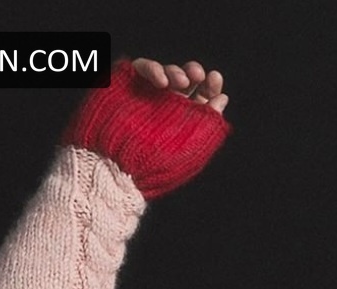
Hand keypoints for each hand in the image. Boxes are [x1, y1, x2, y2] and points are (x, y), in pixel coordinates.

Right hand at [62, 57, 232, 198]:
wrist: (114, 171)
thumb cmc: (155, 169)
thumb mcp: (191, 150)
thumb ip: (209, 125)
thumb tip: (222, 99)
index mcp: (183, 125)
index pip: (200, 99)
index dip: (209, 87)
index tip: (216, 81)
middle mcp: (164, 110)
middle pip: (183, 83)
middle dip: (194, 75)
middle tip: (199, 75)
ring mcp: (144, 97)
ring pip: (164, 74)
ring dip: (175, 72)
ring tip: (182, 80)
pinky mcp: (124, 87)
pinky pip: (140, 69)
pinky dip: (152, 69)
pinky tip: (162, 81)